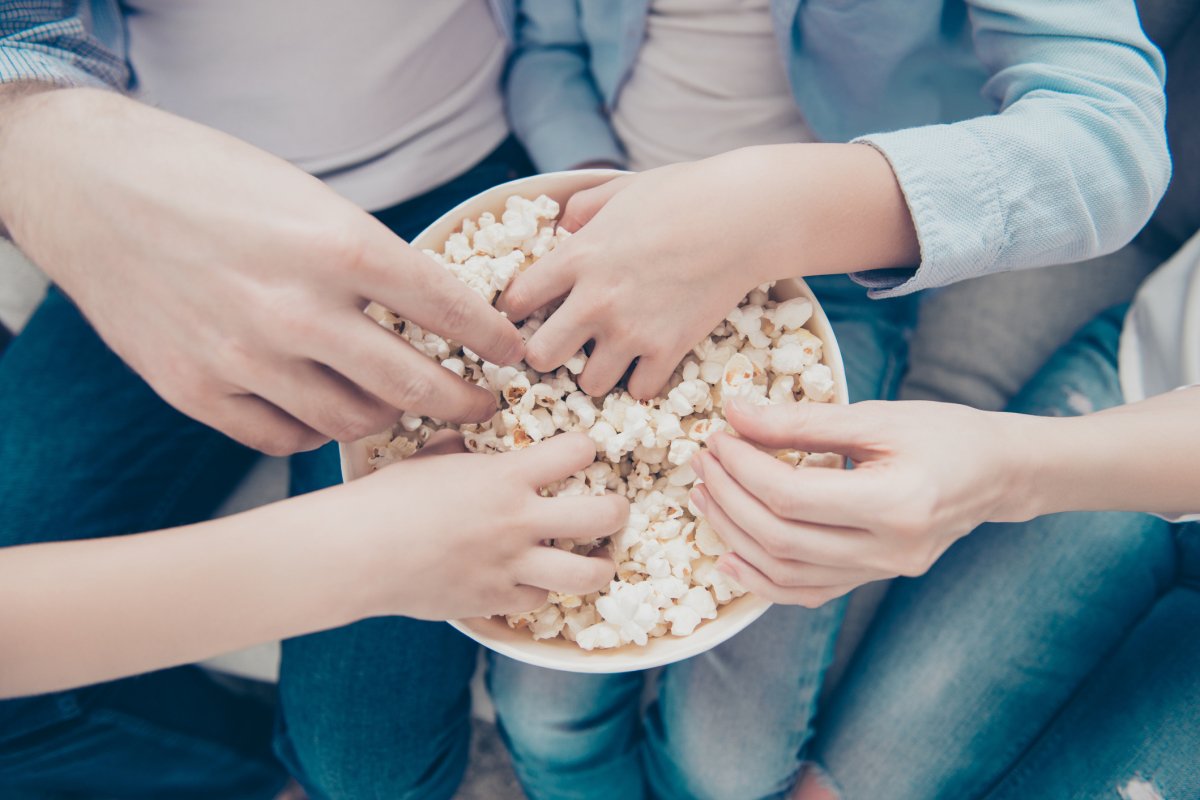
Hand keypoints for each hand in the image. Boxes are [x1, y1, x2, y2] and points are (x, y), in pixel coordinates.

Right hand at [0, 88, 522, 454]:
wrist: (90, 189)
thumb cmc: (209, 182)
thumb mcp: (308, 198)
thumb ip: (368, 260)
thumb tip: (429, 314)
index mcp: (338, 245)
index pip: (448, 308)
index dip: (492, 338)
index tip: (513, 353)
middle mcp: (297, 309)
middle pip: (414, 384)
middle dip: (464, 400)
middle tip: (482, 404)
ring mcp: (244, 358)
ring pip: (352, 422)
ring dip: (392, 419)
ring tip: (405, 409)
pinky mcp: (197, 391)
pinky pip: (283, 439)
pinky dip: (316, 431)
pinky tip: (326, 412)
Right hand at [339, 431, 627, 619]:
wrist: (358, 553)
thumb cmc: (386, 498)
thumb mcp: (428, 459)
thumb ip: (460, 452)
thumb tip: (463, 443)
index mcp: (507, 476)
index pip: (578, 451)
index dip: (586, 448)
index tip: (581, 453)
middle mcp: (520, 520)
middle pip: (605, 515)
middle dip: (618, 510)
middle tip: (611, 509)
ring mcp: (511, 564)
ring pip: (588, 573)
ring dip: (599, 564)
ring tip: (594, 557)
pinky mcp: (495, 600)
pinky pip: (539, 599)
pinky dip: (539, 589)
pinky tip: (531, 579)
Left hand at [497, 144, 917, 399]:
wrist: (745, 217)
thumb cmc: (684, 193)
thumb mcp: (619, 189)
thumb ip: (581, 209)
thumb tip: (562, 227)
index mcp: (577, 257)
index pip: (516, 301)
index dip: (518, 309)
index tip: (532, 310)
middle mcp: (596, 301)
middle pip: (540, 356)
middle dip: (547, 353)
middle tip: (564, 344)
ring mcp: (632, 330)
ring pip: (588, 383)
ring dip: (595, 373)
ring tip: (610, 356)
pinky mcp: (669, 350)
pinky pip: (639, 390)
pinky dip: (641, 381)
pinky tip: (647, 362)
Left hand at [689, 399, 1035, 606]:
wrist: (998, 473)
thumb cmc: (944, 434)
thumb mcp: (876, 417)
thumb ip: (802, 421)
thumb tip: (734, 413)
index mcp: (897, 503)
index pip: (791, 496)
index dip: (742, 468)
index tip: (717, 438)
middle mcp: (891, 550)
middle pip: (781, 538)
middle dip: (728, 498)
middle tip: (701, 461)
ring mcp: (883, 572)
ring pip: (786, 572)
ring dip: (734, 534)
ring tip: (705, 496)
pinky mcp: (874, 579)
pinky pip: (807, 592)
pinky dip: (761, 578)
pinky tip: (730, 554)